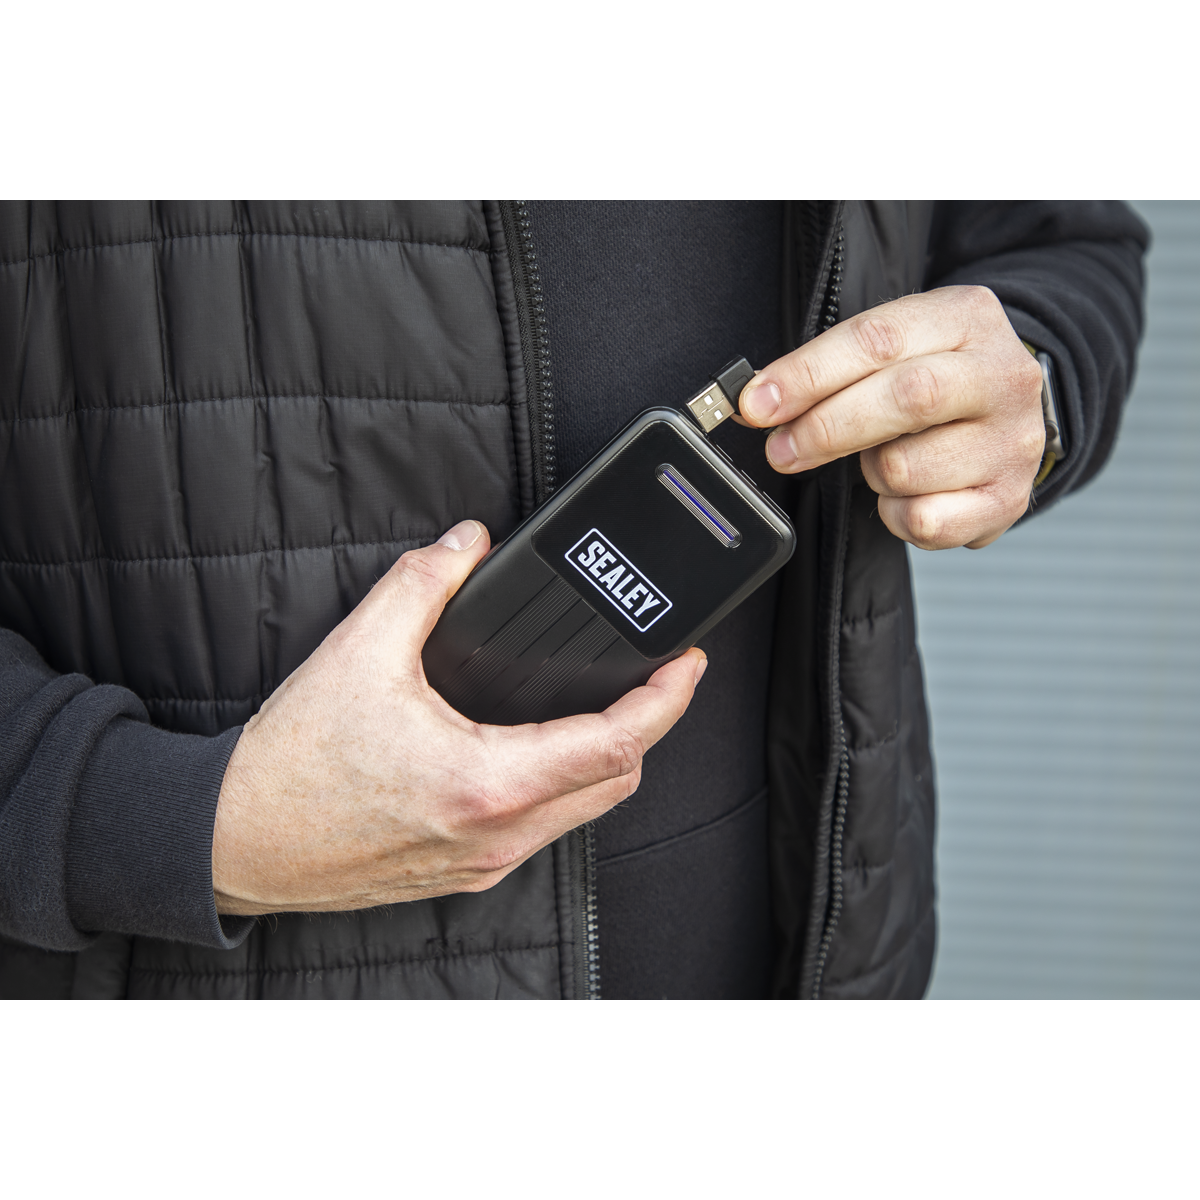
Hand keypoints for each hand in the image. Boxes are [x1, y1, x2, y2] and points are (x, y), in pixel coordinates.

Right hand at [212, 520, 705, 914]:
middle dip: (647, 727)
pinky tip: (539, 747)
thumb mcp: (357, 653)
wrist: (235, 842)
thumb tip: (466, 544)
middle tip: (651, 677)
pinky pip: (543, 829)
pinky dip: (562, 784)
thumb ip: (422, 582)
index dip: (666, 701)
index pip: (614, 743)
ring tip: (600, 703)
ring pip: (583, 811)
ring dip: (605, 758)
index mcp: (485, 783)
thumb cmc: (291, 767)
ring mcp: (483, 861)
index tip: (687, 664)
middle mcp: (496, 834)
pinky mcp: (465, 872)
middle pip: (616, 782)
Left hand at [738, 285, 1045, 549]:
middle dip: (826, 428)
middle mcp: (1003, 376)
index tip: (756, 404)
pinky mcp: (1010, 500)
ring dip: (870, 472)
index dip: (808, 375)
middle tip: (781, 448)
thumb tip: (758, 403)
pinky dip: (895, 515)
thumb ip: (830, 369)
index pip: (878, 339)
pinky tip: (906, 494)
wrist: (1009, 414)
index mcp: (968, 317)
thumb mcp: (894, 349)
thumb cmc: (936, 378)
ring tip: (882, 458)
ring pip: (906, 468)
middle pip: (907, 398)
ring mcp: (1014, 442)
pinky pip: (924, 520)